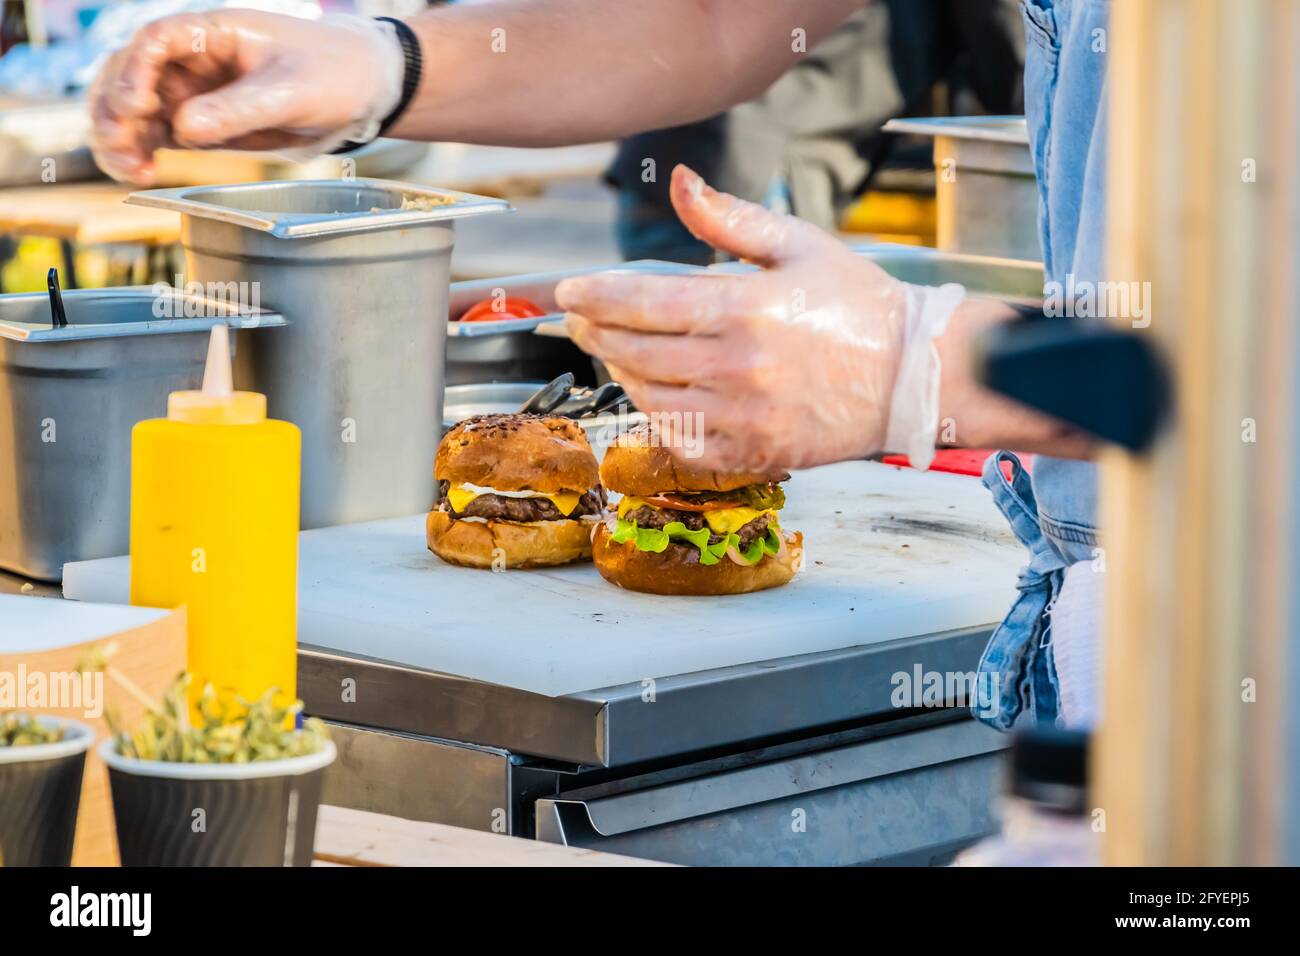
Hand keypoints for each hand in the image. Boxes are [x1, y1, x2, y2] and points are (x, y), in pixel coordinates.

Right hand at [89, 10, 401, 183]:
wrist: (361, 92)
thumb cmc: (332, 72)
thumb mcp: (291, 91)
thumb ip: (240, 109)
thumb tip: (185, 128)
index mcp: (213, 34)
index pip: (155, 41)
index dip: (136, 70)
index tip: (137, 103)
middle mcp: (193, 61)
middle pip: (130, 74)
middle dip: (115, 108)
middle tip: (121, 143)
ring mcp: (193, 94)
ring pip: (135, 109)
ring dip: (120, 135)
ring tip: (128, 168)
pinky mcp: (201, 126)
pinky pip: (157, 136)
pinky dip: (140, 152)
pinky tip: (140, 172)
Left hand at [558, 165, 909, 471]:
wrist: (914, 375)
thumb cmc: (859, 306)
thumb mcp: (798, 245)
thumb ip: (730, 220)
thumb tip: (683, 183)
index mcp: (744, 308)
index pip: (643, 303)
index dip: (595, 297)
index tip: (569, 293)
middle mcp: (736, 366)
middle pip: (636, 353)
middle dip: (597, 334)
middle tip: (581, 321)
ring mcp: (743, 416)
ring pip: (651, 400)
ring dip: (624, 374)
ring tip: (619, 354)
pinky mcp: (754, 453)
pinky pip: (683, 443)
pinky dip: (658, 421)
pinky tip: (656, 398)